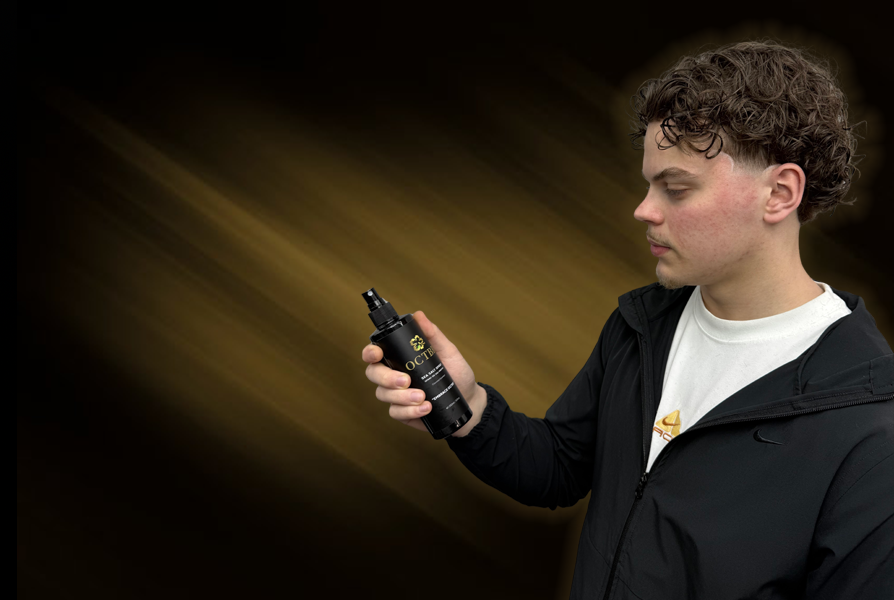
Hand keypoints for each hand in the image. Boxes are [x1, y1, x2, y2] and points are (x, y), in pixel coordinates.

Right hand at [362, 310, 478, 433]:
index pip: (375, 352)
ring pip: (383, 395)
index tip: (377, 354)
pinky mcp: (402, 412)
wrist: (469, 400)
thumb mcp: (447, 351)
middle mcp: (393, 375)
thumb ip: (432, 334)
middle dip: (387, 377)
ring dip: (402, 397)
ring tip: (423, 397)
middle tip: (406, 380)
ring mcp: (395, 395)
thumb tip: (419, 315)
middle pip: (373, 373)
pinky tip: (425, 408)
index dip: (370, 352)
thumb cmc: (456, 373)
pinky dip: (410, 411)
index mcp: (399, 357)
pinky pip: (395, 412)